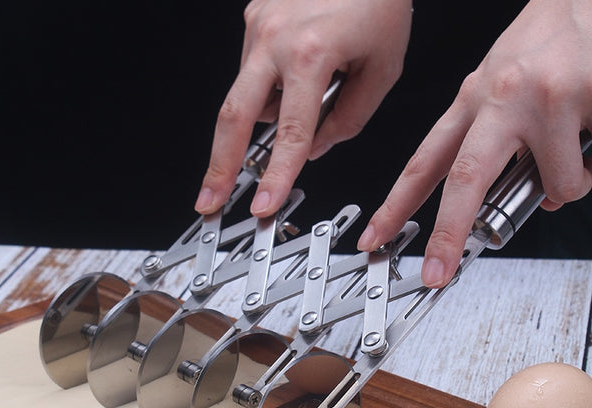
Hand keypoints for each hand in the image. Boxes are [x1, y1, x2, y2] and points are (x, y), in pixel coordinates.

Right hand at [195, 0, 412, 216]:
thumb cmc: (380, 0)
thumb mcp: (382, 69)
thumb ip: (348, 119)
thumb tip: (316, 149)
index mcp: (312, 53)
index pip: (291, 133)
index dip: (276, 175)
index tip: (264, 204)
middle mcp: (274, 38)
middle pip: (234, 116)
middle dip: (219, 165)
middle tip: (209, 199)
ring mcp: (258, 25)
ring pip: (248, 95)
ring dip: (266, 115)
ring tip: (308, 93)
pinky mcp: (254, 17)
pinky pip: (252, 70)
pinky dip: (269, 86)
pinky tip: (295, 71)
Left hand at [358, 0, 591, 286]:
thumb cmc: (544, 47)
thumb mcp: (499, 90)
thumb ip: (497, 148)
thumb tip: (528, 198)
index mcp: (469, 101)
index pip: (422, 164)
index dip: (394, 207)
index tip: (376, 238)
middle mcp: (497, 98)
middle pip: (463, 181)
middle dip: (446, 235)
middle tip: (436, 271)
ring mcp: (540, 98)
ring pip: (552, 182)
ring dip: (564, 186)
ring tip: (572, 159)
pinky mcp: (580, 98)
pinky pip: (584, 167)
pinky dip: (587, 168)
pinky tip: (587, 136)